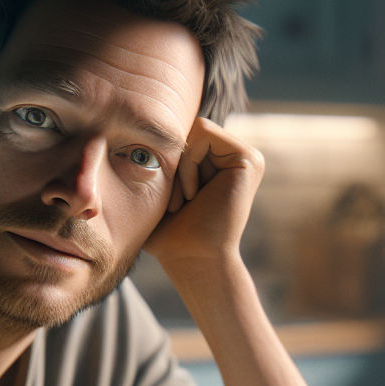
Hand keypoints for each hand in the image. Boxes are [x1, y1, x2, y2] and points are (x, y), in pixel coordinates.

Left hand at [144, 117, 263, 268]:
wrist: (190, 259)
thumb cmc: (170, 233)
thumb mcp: (158, 188)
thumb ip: (156, 156)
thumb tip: (135, 126)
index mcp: (220, 161)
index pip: (182, 134)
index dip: (168, 161)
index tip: (172, 202)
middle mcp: (236, 157)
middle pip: (189, 128)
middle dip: (174, 164)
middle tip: (177, 203)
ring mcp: (247, 157)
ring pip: (195, 129)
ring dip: (180, 167)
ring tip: (184, 201)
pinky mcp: (249, 159)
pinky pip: (203, 134)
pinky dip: (188, 165)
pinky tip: (194, 195)